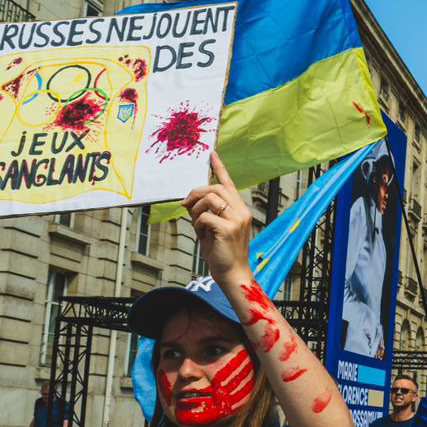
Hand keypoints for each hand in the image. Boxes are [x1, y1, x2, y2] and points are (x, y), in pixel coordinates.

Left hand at [183, 152, 250, 279]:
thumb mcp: (212, 228)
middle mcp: (241, 211)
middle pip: (215, 188)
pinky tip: (202, 234)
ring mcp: (237, 219)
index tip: (212, 154)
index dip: (219, 167)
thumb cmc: (222, 252)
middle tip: (186, 204)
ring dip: (196, 209)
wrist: (232, 273)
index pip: (229, 184)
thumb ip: (205, 212)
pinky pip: (205, 216)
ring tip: (198, 224)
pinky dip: (198, 224)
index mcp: (239, 209)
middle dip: (196, 193)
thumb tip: (189, 201)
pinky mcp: (228, 229)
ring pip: (209, 198)